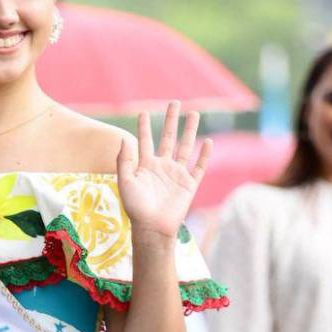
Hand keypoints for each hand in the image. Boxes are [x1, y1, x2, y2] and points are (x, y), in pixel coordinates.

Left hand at [117, 104, 211, 239]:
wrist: (152, 228)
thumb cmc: (136, 208)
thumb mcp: (125, 182)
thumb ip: (124, 160)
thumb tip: (125, 139)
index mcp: (145, 166)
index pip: (145, 141)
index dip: (144, 127)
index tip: (143, 112)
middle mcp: (162, 167)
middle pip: (168, 138)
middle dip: (171, 120)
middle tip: (174, 102)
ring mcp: (176, 174)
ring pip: (185, 147)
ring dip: (190, 130)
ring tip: (193, 113)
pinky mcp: (189, 184)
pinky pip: (199, 166)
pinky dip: (204, 155)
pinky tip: (208, 141)